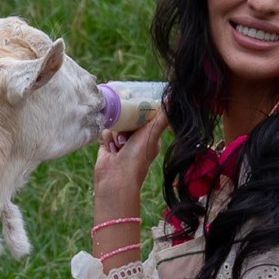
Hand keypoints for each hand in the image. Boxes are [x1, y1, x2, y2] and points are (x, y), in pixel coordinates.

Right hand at [91, 105, 166, 227]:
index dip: (141, 110)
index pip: (146, 116)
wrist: (116, 179)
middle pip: (129, 118)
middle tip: (129, 133)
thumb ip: (161, 117)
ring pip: (116, 124)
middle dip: (127, 123)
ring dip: (117, 134)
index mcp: (150, 136)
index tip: (137, 106)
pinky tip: (111, 150)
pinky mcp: (107, 145)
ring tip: (120, 146)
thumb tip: (172, 99)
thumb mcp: (151, 135)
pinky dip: (107, 139)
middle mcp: (136, 139)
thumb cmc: (137, 159)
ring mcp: (121, 142)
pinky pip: (106, 132)